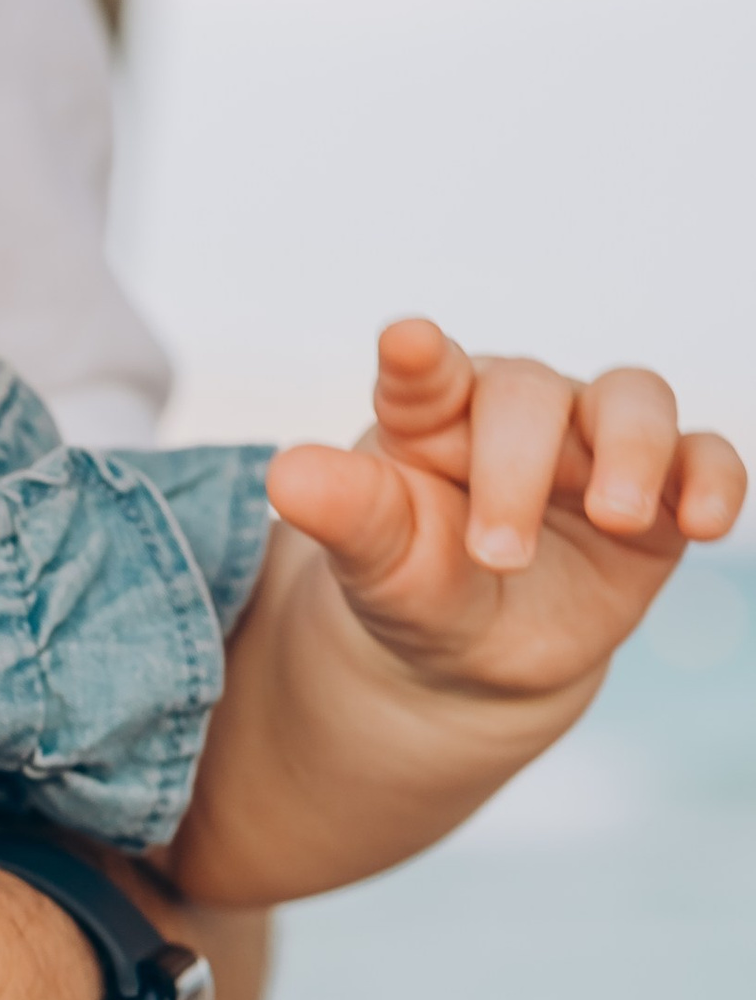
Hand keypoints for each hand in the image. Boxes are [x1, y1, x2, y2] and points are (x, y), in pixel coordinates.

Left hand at [268, 317, 743, 704]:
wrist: (474, 655)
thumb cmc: (416, 588)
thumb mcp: (378, 567)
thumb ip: (346, 518)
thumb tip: (287, 475)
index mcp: (428, 417)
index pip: (423, 373)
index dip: (419, 357)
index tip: (406, 344)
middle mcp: (515, 412)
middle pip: (531, 394)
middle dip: (516, 470)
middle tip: (498, 555)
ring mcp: (593, 443)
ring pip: (633, 400)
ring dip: (633, 451)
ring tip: (617, 516)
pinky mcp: (663, 489)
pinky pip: (706, 458)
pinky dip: (714, 481)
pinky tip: (707, 524)